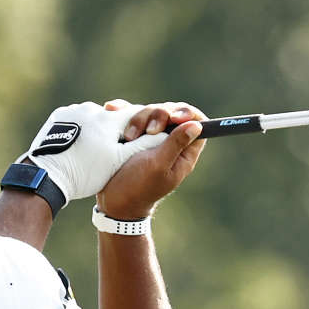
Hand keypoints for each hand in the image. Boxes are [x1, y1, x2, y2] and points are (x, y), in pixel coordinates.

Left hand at [16, 101, 168, 203]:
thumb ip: (141, 146)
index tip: (145, 135)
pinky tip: (79, 144)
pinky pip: (76, 119)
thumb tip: (162, 134)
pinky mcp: (59, 116)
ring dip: (97, 129)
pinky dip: (81, 129)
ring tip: (94, 150)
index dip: (142, 126)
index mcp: (109, 120)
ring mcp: (73, 110)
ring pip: (94, 117)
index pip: (134, 115)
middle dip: (117, 131)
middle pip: (112, 116)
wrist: (47, 174)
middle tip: (113, 149)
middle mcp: (91, 109)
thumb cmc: (85, 172)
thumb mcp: (117, 162)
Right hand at [96, 101, 207, 221]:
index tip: (174, 117)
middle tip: (149, 131)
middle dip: (158, 115)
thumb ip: (176, 144)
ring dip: (137, 118)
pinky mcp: (131, 134)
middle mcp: (169, 142)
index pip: (197, 124)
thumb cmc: (138, 187)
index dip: (188, 114)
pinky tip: (113, 110)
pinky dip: (121, 110)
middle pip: (171, 112)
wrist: (112, 198)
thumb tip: (197, 125)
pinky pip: (129, 113)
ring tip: (127, 137)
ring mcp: (149, 137)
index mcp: (183, 152)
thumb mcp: (158, 166)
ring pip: (150, 111)